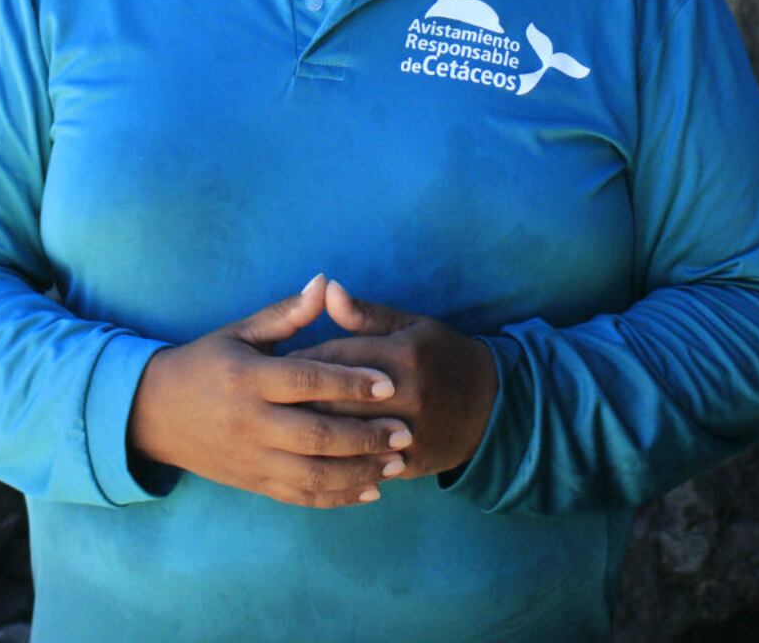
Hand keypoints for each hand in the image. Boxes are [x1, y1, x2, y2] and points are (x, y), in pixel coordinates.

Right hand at [128, 275, 411, 507]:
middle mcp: (249, 422)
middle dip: (365, 436)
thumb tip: (324, 282)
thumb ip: (286, 314)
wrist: (153, 413)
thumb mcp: (239, 332)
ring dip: (359, 472)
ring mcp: (250, 458)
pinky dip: (338, 497)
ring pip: (313, 474)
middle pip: (316, 435)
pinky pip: (300, 496)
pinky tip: (370, 489)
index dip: (350, 382)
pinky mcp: (253, 483)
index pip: (306, 381)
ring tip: (397, 464)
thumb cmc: (205, 362)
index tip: (389, 383)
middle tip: (405, 432)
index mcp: (247, 378)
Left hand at [289, 280, 497, 479]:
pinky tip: (308, 458)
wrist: (491, 406)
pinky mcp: (408, 464)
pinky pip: (360, 467)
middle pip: (332, 400)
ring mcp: (408, 433)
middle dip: (295, 401)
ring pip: (342, 438)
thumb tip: (326, 289)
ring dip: (309, 434)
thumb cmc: (441, 355)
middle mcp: (405, 395)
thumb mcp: (410, 325)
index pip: (334, 357)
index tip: (272, 364)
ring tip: (281, 428)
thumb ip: (364, 314)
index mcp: (401, 355)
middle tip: (267, 400)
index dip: (299, 361)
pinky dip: (333, 463)